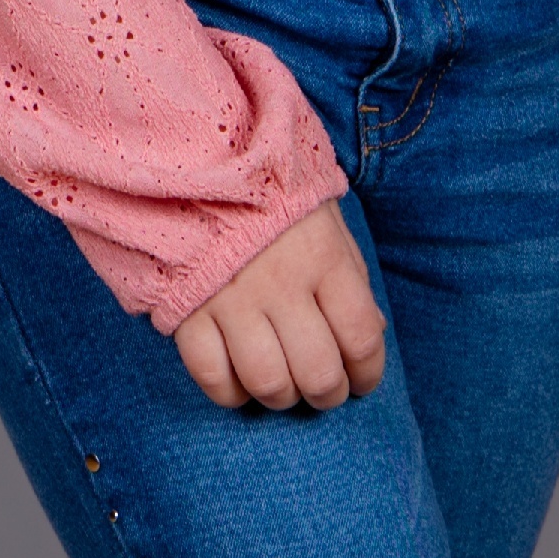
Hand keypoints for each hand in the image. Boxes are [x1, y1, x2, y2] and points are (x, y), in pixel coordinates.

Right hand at [172, 202, 387, 411]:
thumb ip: (349, 274)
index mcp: (323, 256)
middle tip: (324, 390)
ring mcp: (231, 299)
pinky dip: (230, 393)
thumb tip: (371, 332)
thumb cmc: (270, 193)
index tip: (362, 381)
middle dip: (328, 394)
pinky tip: (239, 382)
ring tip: (284, 386)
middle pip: (317, 372)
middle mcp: (281, 283)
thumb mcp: (324, 218)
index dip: (368, 373)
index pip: (361, 338)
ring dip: (282, 397)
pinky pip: (212, 376)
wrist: (194, 160)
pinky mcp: (187, 310)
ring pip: (268, 382)